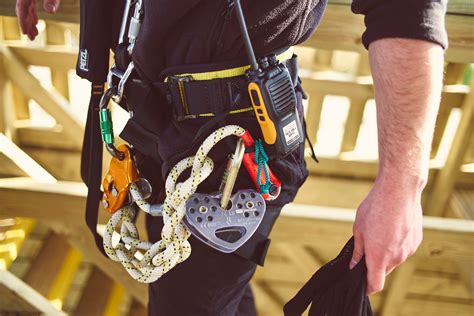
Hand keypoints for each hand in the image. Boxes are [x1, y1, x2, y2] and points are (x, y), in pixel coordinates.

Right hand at [16, 0, 59, 39]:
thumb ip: (51, 0)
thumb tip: (50, 12)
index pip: (22, 7)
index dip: (22, 20)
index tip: (24, 33)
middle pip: (23, 10)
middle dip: (26, 25)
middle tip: (31, 39)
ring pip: (27, 9)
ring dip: (30, 22)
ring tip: (34, 34)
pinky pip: (31, 5)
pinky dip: (33, 15)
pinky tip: (35, 23)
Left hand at [350, 173, 422, 293]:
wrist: (399, 190)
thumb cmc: (375, 207)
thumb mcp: (358, 229)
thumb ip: (358, 251)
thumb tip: (355, 264)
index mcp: (379, 256)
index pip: (375, 284)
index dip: (367, 287)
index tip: (360, 282)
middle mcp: (397, 257)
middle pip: (384, 271)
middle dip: (374, 265)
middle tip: (365, 247)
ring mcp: (409, 250)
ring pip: (394, 259)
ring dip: (386, 253)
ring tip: (379, 232)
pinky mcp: (416, 241)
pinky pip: (403, 249)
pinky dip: (396, 244)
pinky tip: (391, 227)